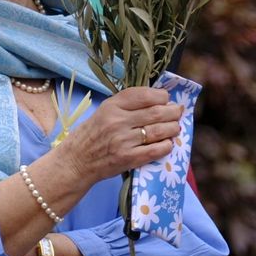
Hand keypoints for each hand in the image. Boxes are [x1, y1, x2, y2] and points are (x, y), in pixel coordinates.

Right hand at [58, 86, 180, 181]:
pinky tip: (168, 144)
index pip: (144, 95)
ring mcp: (124, 141)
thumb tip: (157, 101)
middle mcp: (118, 121)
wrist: (77, 160)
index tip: (166, 98)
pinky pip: (155, 150)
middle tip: (178, 112)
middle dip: (173, 112)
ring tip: (175, 127)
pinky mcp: (128, 159)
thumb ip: (127, 105)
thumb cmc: (92, 134)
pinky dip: (166, 146)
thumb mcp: (104, 111)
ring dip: (172, 128)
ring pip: (159, 131)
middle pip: (156, 113)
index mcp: (112, 106)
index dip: (161, 96)